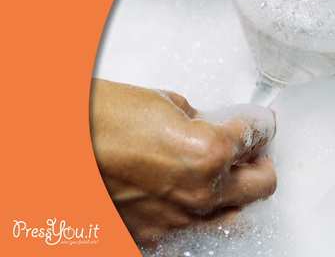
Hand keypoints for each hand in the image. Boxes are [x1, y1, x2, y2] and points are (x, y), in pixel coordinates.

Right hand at [89, 79, 275, 247]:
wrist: (63, 143)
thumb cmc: (105, 117)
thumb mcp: (167, 103)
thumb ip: (202, 120)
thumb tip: (217, 126)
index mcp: (208, 152)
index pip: (257, 136)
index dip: (264, 125)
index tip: (263, 123)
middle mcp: (199, 192)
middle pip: (261, 184)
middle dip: (262, 161)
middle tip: (254, 150)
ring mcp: (178, 221)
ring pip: (235, 217)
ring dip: (238, 192)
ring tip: (229, 175)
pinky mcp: (154, 237)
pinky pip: (195, 231)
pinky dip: (202, 212)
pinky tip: (193, 195)